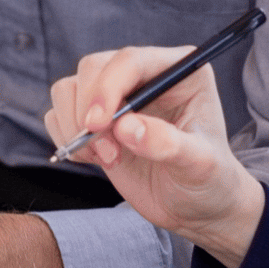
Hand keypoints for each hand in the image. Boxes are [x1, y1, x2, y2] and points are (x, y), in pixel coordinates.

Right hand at [46, 48, 264, 267]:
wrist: (197, 206)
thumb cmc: (209, 179)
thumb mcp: (200, 164)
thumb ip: (167, 143)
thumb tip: (127, 127)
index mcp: (179, 70)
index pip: (131, 60)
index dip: (108, 88)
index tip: (98, 125)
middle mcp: (145, 75)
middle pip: (93, 68)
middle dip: (88, 110)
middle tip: (106, 153)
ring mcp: (117, 95)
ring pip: (69, 89)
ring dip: (75, 126)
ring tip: (107, 159)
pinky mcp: (97, 119)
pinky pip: (59, 114)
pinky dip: (66, 138)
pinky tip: (96, 160)